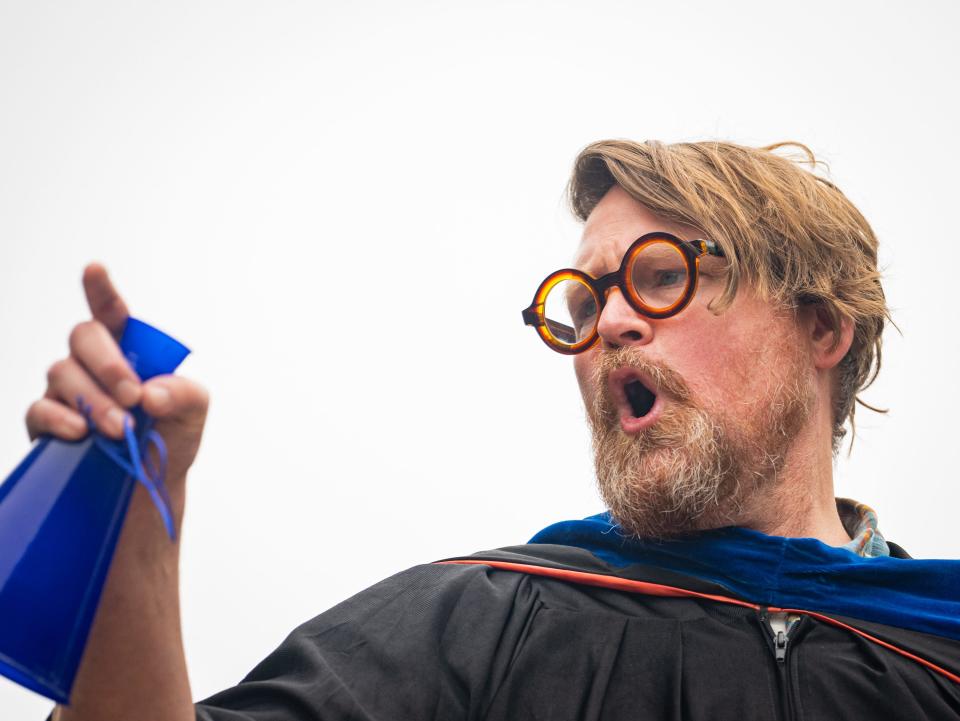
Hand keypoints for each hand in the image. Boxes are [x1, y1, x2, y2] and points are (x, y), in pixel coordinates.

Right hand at [24, 263, 208, 495]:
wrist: (149, 485)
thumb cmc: (169, 437)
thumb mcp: (193, 412)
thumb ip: (184, 394)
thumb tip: (150, 394)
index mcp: (128, 349)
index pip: (112, 313)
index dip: (101, 290)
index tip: (95, 268)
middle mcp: (91, 363)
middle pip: (84, 337)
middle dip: (109, 363)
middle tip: (134, 396)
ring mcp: (65, 390)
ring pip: (63, 373)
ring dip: (95, 400)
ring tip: (120, 428)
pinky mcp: (46, 422)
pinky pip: (40, 409)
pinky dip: (61, 418)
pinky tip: (81, 432)